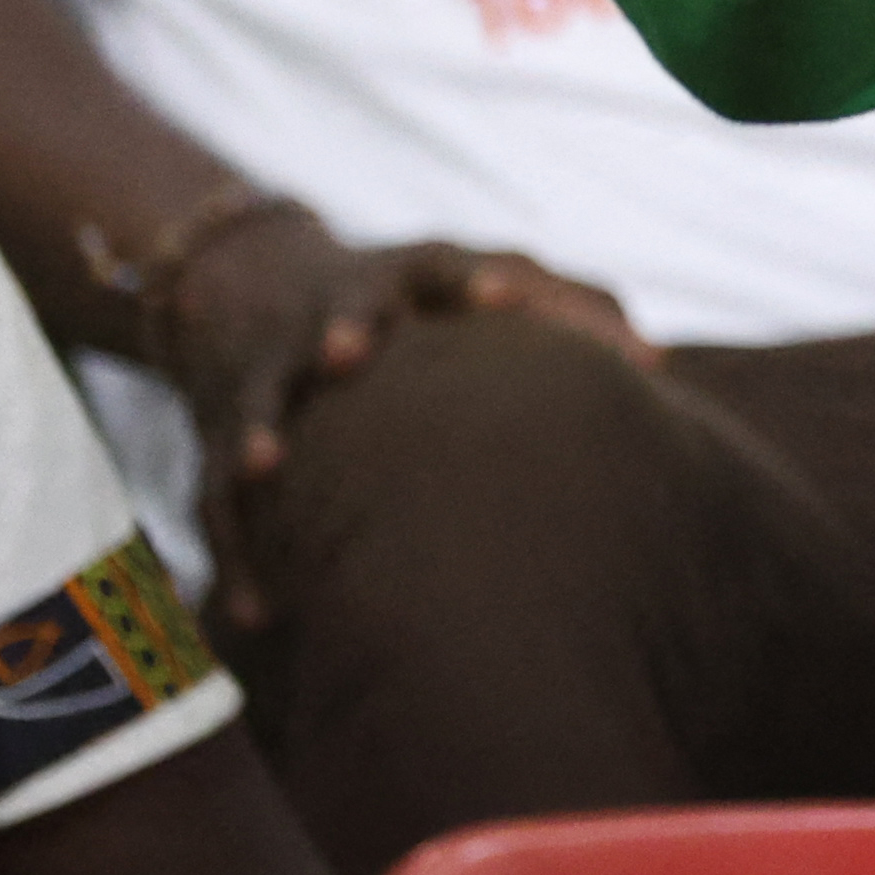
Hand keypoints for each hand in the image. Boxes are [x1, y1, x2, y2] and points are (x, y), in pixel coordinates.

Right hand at [160, 207, 650, 622]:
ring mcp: (274, 371)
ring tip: (266, 462)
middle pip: (337, 306)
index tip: (502, 298)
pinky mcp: (226, 432)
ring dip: (263, 424)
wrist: (258, 282)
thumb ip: (576, 310)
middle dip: (344, 323)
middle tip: (347, 350)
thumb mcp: (484, 282)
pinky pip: (218, 493)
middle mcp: (336, 313)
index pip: (444, 262)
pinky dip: (236, 550)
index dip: (474, 278)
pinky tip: (258, 612)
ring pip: (260, 396)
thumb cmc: (418, 300)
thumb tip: (656, 367)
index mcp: (407, 276)